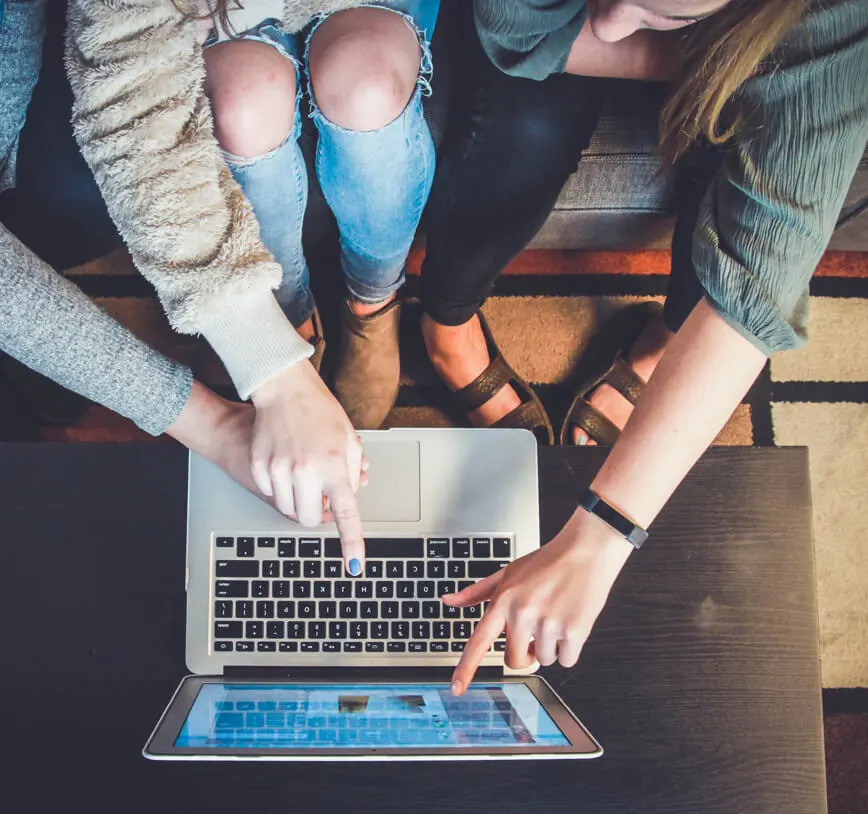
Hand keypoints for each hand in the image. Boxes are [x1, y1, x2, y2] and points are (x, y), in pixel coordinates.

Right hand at [250, 361, 365, 573]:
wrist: (284, 390)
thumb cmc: (321, 412)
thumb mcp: (349, 440)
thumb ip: (353, 473)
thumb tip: (351, 497)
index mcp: (334, 466)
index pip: (346, 513)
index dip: (351, 542)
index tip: (355, 565)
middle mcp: (305, 471)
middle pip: (308, 519)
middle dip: (316, 513)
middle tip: (321, 494)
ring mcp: (279, 470)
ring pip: (287, 510)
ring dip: (298, 500)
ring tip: (304, 474)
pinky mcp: (259, 467)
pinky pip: (270, 494)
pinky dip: (279, 488)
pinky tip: (286, 464)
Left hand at [444, 508, 633, 693]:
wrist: (586, 550)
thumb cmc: (548, 562)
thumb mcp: (508, 572)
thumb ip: (477, 592)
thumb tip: (449, 601)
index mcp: (504, 600)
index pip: (479, 641)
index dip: (466, 668)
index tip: (456, 688)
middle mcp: (523, 613)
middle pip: (515, 660)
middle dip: (526, 652)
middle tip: (536, 631)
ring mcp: (548, 623)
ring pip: (543, 660)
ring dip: (551, 646)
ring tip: (556, 616)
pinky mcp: (574, 630)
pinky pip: (566, 660)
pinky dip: (570, 648)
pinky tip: (571, 622)